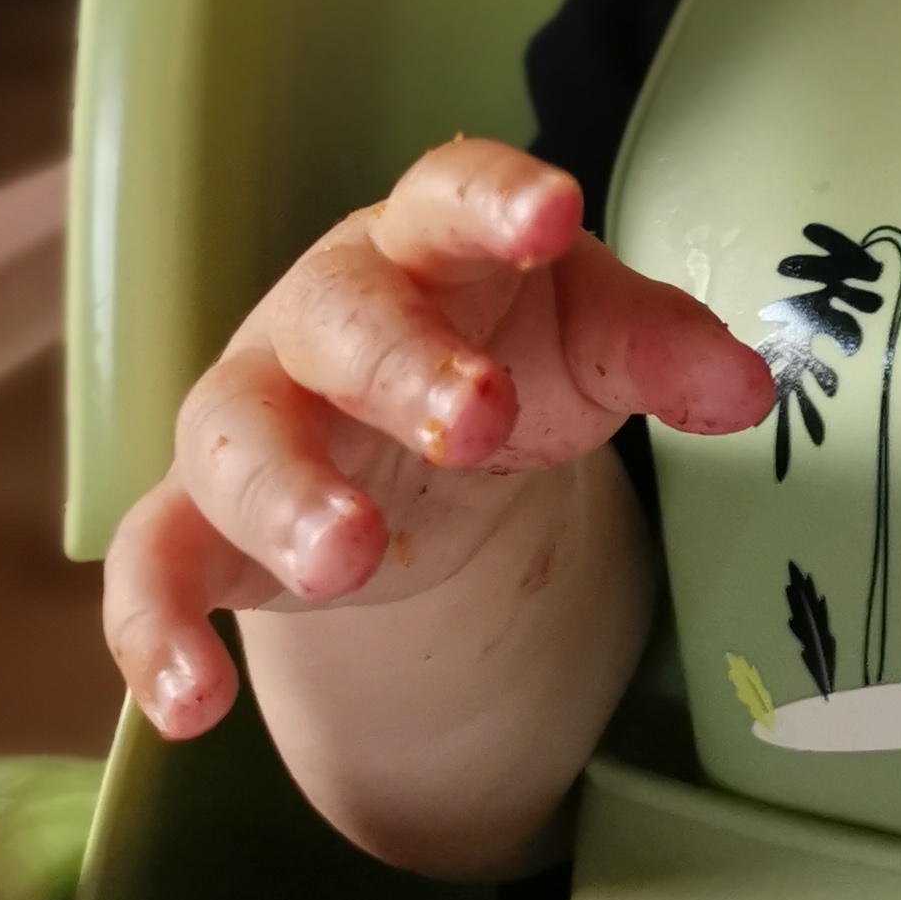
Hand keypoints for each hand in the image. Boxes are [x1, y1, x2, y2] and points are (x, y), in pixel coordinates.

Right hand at [103, 138, 773, 741]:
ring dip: (288, 496)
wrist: (411, 444)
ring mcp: (250, 411)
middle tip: (473, 421)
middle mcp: (322, 314)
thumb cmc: (506, 349)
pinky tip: (193, 706)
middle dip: (403, 367)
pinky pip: (152, 566)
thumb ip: (662, 349)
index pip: (452, 194)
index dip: (497, 200)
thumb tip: (749, 388)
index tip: (552, 213)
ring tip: (353, 558)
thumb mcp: (590, 342)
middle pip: (343, 318)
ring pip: (237, 437)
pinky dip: (157, 631)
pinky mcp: (200, 519)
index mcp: (427, 243)